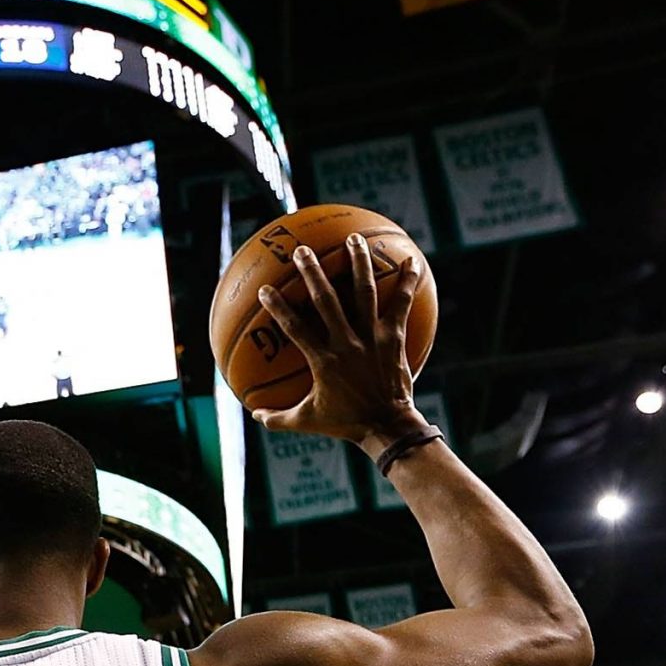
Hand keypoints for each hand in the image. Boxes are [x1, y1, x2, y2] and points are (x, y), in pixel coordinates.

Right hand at [253, 235, 430, 453]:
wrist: (387, 426)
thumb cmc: (346, 424)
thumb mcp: (307, 421)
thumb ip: (278, 417)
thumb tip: (253, 414)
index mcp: (323, 361)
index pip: (295, 328)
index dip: (278, 307)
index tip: (265, 289)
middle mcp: (347, 343)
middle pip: (327, 300)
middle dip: (313, 272)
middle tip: (303, 250)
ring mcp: (372, 338)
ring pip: (364, 292)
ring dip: (359, 263)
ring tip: (354, 239)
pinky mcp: (394, 337)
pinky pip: (401, 304)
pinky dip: (407, 282)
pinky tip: (412, 261)